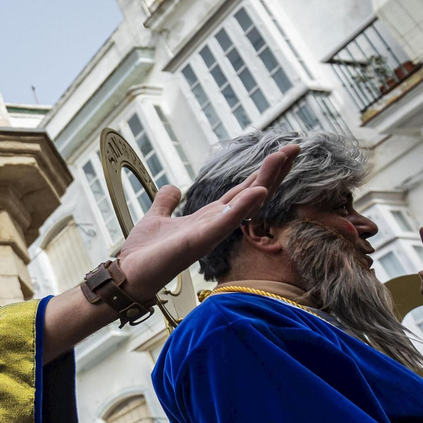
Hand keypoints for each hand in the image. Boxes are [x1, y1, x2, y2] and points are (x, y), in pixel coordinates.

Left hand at [115, 146, 299, 302]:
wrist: (129, 273)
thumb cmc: (145, 252)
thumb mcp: (157, 218)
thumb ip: (167, 202)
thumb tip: (173, 187)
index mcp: (208, 217)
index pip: (242, 191)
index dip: (260, 173)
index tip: (280, 153)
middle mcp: (215, 225)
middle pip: (252, 194)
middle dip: (273, 172)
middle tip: (293, 148)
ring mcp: (210, 234)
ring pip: (246, 205)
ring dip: (264, 182)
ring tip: (281, 158)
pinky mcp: (199, 242)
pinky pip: (226, 224)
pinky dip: (241, 208)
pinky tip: (258, 192)